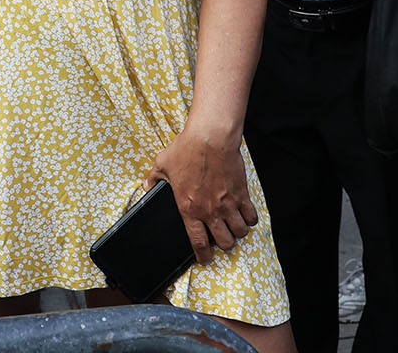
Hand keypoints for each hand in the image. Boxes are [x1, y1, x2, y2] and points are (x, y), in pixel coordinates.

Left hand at [147, 127, 258, 263]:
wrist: (210, 138)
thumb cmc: (186, 150)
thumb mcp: (161, 165)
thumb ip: (153, 180)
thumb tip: (146, 187)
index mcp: (189, 208)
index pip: (198, 243)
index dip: (203, 256)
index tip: (205, 259)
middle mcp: (210, 211)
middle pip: (225, 242)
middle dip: (224, 244)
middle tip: (221, 237)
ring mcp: (228, 204)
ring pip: (239, 233)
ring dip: (237, 232)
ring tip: (233, 226)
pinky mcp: (242, 194)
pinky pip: (251, 217)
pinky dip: (249, 219)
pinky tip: (244, 214)